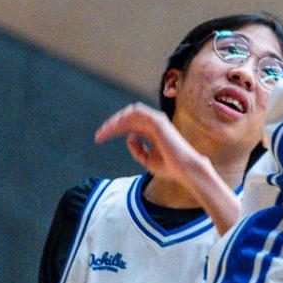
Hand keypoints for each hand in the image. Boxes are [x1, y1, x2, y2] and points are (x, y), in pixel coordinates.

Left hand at [95, 104, 212, 189]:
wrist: (184, 170)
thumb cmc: (169, 167)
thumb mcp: (147, 160)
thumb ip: (137, 149)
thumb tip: (129, 137)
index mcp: (152, 131)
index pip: (129, 125)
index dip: (113, 130)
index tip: (99, 138)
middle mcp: (154, 123)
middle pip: (128, 117)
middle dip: (112, 124)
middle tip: (98, 135)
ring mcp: (157, 121)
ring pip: (131, 112)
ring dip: (116, 120)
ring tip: (105, 131)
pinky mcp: (158, 121)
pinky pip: (138, 113)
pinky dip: (125, 118)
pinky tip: (115, 127)